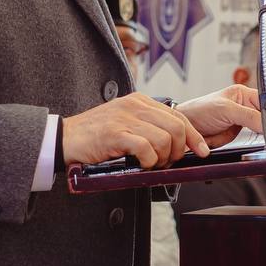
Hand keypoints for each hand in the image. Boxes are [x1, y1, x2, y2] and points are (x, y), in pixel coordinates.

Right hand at [63, 93, 204, 167]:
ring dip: (163, 158)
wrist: (63, 138)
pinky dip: (148, 162)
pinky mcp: (116, 133)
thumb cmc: (95, 136)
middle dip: (179, 150)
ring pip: (165, 139)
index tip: (202, 151)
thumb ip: (148, 126)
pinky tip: (139, 164)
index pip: (179, 115)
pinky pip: (147, 148)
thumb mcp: (125, 122)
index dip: (194, 135)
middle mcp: (135, 105)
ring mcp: (125, 117)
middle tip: (167, 163)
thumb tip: (175, 143)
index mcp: (140, 100)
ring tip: (150, 164)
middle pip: (177, 127)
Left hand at [174, 84, 263, 147]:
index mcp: (243, 94)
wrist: (184, 130)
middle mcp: (244, 107)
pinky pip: (250, 141)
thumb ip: (248, 116)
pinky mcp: (237, 136)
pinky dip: (253, 144)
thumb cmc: (199, 111)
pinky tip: (254, 144)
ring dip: (262, 136)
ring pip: (260, 130)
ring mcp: (241, 123)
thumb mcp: (226, 110)